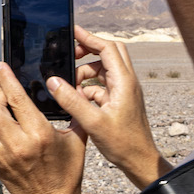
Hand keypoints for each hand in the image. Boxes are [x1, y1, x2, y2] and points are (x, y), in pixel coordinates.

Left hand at [0, 62, 86, 193]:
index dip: (6, 79)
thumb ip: (75, 113)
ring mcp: (2, 156)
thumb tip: (72, 91)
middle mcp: (18, 144)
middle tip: (5, 96)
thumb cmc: (67, 173)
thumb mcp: (77, 141)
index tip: (2, 67)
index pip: (17, 99)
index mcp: (40, 134)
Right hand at [58, 27, 170, 188]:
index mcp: (124, 82)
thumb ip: (72, 101)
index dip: (90, 38)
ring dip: (86, 73)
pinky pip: (103, 86)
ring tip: (70, 86)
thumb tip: (53, 82)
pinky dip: (89, 88)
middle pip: (109, 53)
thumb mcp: (93, 122)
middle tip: (70, 55)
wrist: (139, 161)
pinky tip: (77, 100)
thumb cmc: (123, 144)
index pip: (107, 48)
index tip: (73, 32)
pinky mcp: (120, 102)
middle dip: (88, 51)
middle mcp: (127, 82)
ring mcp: (125, 91)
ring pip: (104, 70)